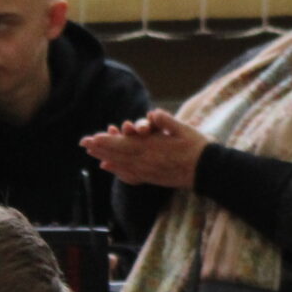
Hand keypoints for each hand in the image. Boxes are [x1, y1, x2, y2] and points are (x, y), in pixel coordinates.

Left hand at [80, 109, 207, 189]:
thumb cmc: (197, 147)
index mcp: (154, 147)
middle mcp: (147, 160)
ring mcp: (149, 171)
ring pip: (122, 164)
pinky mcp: (152, 178)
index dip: (108, 141)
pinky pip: (130, 175)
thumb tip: (152, 113)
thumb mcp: (184, 129)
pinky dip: (117, 171)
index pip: (125, 143)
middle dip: (101, 148)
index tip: (93, 137)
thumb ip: (167, 121)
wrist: (207, 171)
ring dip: (106, 158)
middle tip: (84, 144)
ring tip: (92, 154)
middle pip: (119, 154)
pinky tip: (108, 167)